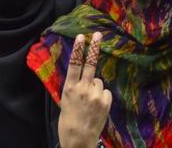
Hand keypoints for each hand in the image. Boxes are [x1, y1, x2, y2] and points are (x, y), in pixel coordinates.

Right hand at [58, 32, 111, 147]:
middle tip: (98, 34)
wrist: (79, 140)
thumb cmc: (68, 121)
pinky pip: (105, 91)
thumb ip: (74, 87)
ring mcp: (96, 95)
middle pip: (91, 64)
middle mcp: (84, 89)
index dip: (78, 49)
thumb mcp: (65, 100)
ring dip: (95, 87)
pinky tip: (96, 105)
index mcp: (70, 88)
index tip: (81, 37)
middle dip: (94, 48)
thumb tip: (82, 76)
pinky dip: (102, 95)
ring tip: (89, 101)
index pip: (74, 64)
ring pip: (98, 81)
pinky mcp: (106, 102)